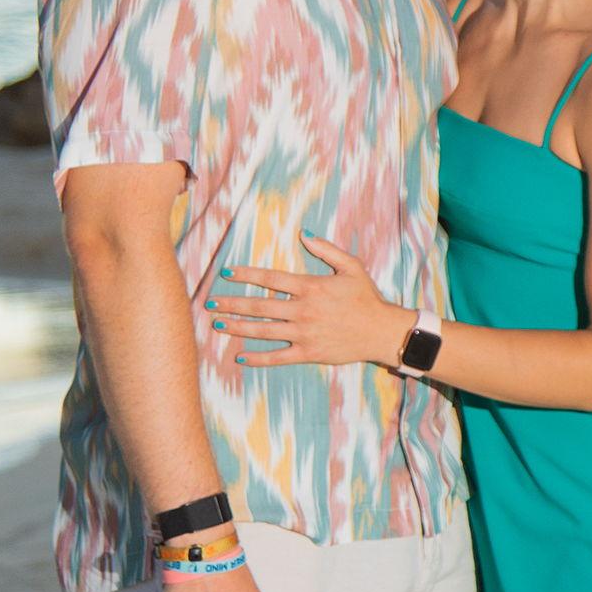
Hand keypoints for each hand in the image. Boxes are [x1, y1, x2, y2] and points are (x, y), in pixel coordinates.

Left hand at [211, 237, 412, 368]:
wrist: (381, 331)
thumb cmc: (366, 297)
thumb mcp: (351, 266)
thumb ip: (326, 250)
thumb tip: (303, 233)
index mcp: (310, 287)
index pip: (270, 279)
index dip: (246, 275)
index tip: (226, 272)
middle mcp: (303, 310)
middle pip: (259, 306)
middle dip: (231, 303)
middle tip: (209, 302)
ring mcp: (304, 334)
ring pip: (263, 331)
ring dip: (237, 327)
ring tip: (216, 323)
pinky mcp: (309, 353)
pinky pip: (278, 357)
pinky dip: (258, 358)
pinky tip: (239, 355)